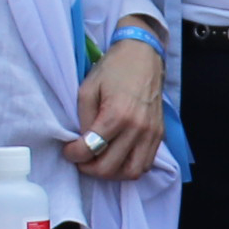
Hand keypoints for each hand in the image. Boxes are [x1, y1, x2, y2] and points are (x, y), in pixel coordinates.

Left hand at [67, 37, 163, 182]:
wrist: (143, 55)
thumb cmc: (113, 68)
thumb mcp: (87, 88)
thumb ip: (83, 118)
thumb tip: (83, 141)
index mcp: (117, 114)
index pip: (91, 149)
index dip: (74, 154)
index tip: (68, 150)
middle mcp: (137, 128)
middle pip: (110, 167)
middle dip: (89, 169)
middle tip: (81, 160)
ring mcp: (151, 133)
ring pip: (132, 172)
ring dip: (113, 173)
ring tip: (100, 162)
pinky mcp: (159, 134)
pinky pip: (146, 163)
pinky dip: (130, 166)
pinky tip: (118, 157)